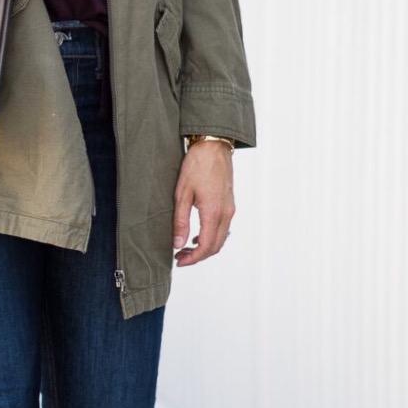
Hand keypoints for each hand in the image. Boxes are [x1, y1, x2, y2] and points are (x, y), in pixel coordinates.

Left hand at [172, 141, 235, 265]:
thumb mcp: (182, 194)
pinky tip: (198, 235)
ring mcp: (230, 209)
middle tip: (180, 257)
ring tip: (186, 247)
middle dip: (198, 256)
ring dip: (205, 247)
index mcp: (213, 212)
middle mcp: (226, 213)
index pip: (206, 246)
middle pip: (215, 246)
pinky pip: (223, 228)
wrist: (213, 147)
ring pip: (221, 238)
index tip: (180, 261)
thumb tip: (177, 243)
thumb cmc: (197, 165)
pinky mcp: (229, 204)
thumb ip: (180, 221)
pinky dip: (212, 237)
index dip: (193, 258)